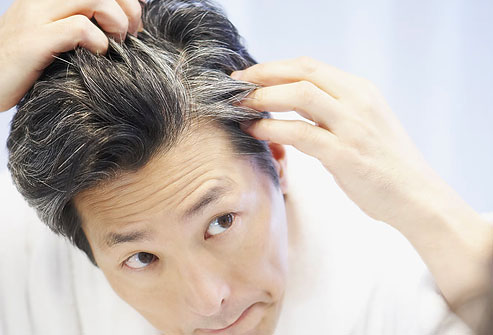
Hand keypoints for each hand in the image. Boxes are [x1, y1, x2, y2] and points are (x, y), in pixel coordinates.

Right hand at [0, 0, 143, 111]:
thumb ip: (86, 23)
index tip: (137, 16)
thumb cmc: (30, 65)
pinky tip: (97, 55)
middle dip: (128, 7)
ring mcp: (36, 16)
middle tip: (133, 32)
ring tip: (116, 43)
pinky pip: (79, 28)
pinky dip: (98, 42)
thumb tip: (129, 23)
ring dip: (116, 21)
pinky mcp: (34, 39)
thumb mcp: (58, 36)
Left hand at [232, 57, 492, 317]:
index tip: (251, 75)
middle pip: (301, 72)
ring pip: (299, 95)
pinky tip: (255, 130)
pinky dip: (272, 127)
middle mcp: (357, 100)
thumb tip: (293, 107)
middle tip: (235, 85)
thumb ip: (333, 112)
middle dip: (263, 74)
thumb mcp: (364, 126)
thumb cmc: (387, 164)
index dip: (274, 67)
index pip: (310, 66)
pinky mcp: (344, 153)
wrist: (417, 197)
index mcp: (361, 91)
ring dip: (262, 97)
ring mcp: (352, 126)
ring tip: (239, 105)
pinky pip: (300, 132)